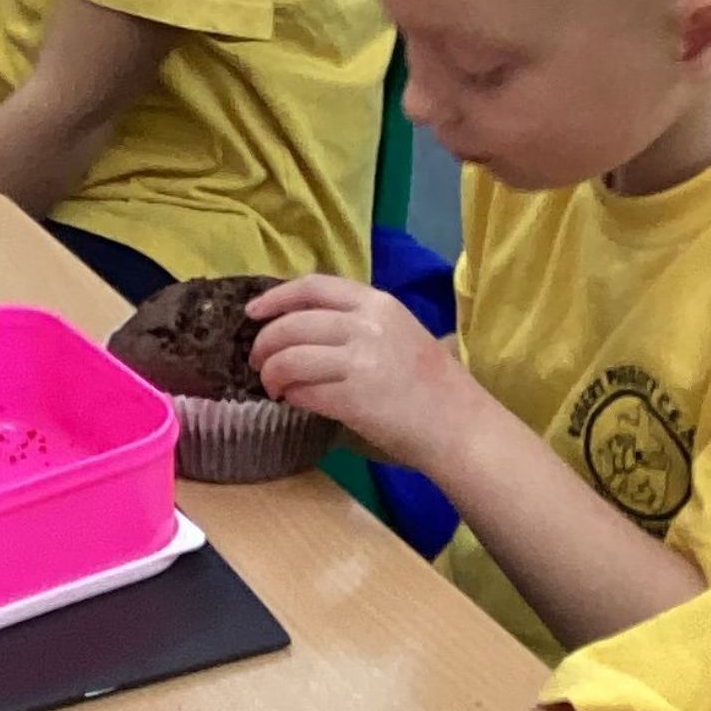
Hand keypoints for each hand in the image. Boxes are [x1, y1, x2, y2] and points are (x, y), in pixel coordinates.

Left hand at [247, 277, 474, 464]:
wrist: (458, 423)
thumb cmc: (429, 382)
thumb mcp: (397, 331)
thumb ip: (354, 322)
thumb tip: (298, 328)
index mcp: (377, 303)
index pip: (312, 288)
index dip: (275, 298)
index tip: (252, 313)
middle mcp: (366, 325)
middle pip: (291, 324)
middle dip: (264, 344)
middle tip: (257, 362)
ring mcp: (359, 361)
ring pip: (289, 359)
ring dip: (271, 374)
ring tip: (274, 387)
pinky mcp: (353, 398)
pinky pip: (302, 392)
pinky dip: (290, 397)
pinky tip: (294, 401)